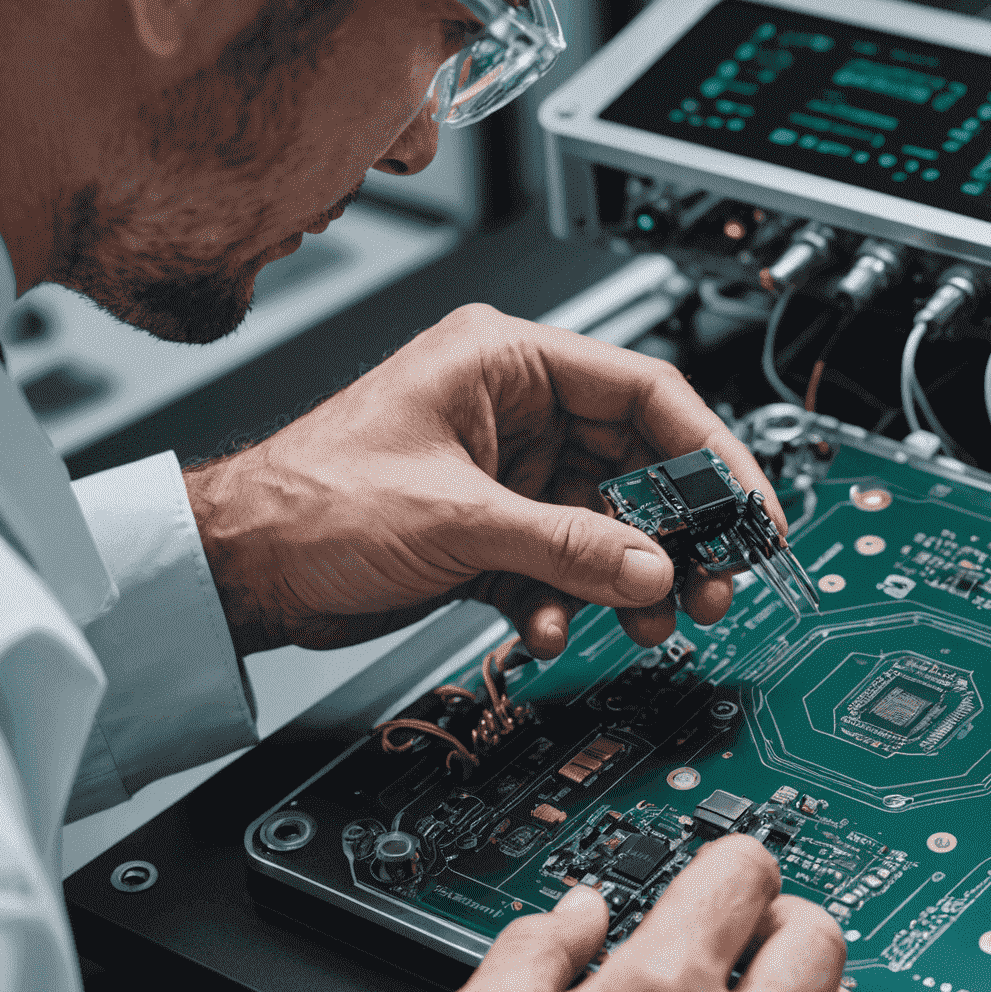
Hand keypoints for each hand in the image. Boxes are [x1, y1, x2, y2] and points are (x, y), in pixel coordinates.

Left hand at [183, 304, 785, 655]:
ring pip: (606, 523)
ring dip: (630, 578)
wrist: (240, 570)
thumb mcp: (457, 519)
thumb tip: (655, 568)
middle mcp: (516, 413)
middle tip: (712, 582)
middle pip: (636, 464)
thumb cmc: (308, 500)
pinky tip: (553, 626)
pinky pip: (564, 564)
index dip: (710, 450)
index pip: (645, 391)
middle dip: (676, 532)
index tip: (750, 507)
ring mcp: (508, 476)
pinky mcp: (494, 533)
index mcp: (508, 365)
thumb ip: (568, 544)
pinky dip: (571, 600)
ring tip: (651, 621)